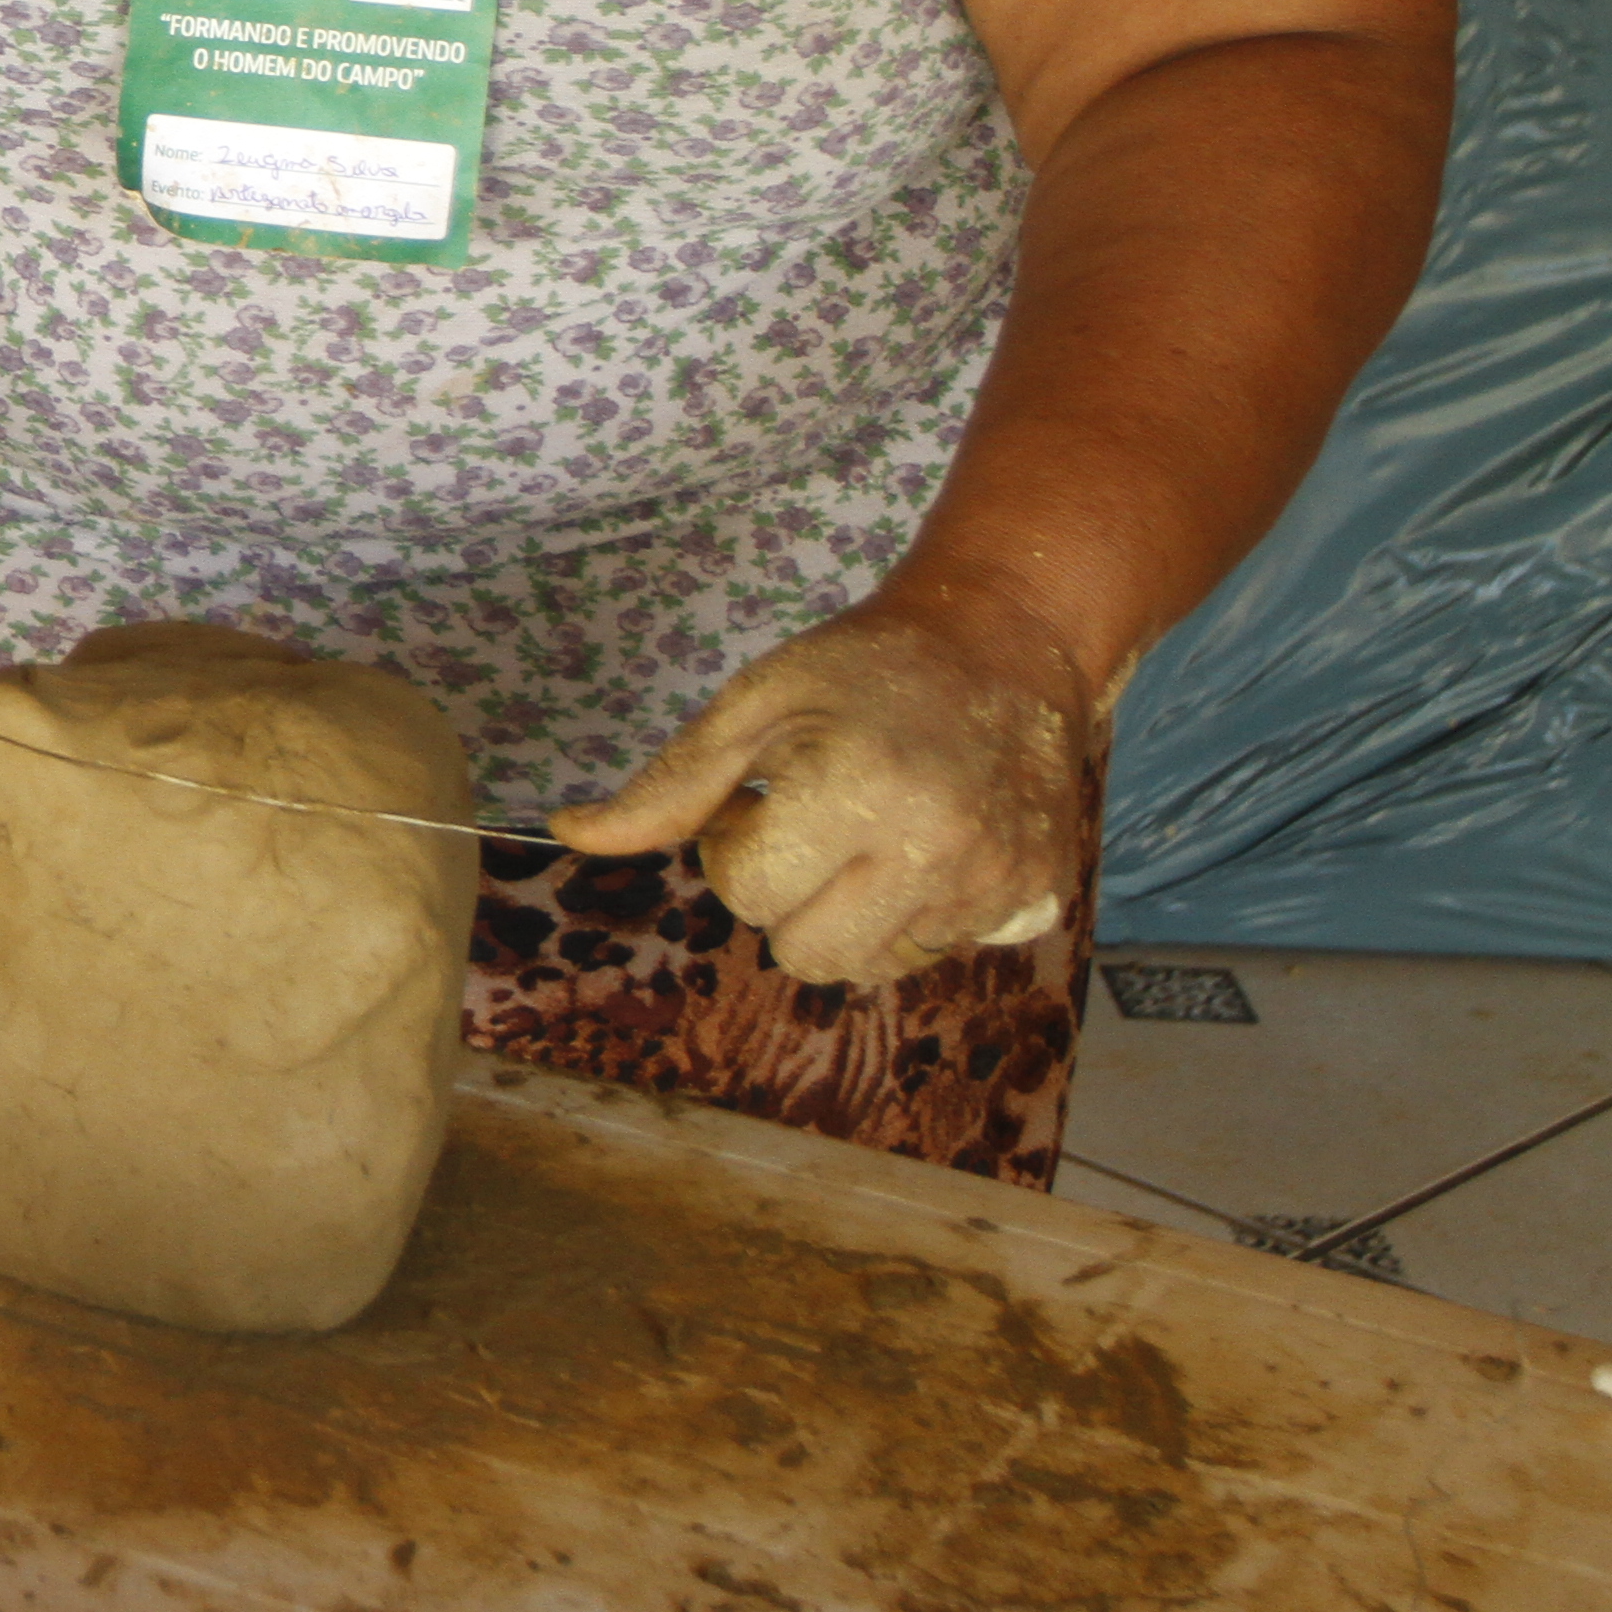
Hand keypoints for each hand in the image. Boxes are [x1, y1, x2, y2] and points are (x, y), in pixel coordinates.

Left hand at [552, 600, 1103, 988]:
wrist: (1006, 645)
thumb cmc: (863, 668)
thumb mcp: (754, 704)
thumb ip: (669, 785)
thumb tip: (572, 834)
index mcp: (858, 791)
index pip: (748, 895)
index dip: (737, 847)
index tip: (766, 795)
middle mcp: (937, 851)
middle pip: (807, 957)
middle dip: (787, 901)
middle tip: (810, 828)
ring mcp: (995, 884)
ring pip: (872, 966)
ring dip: (852, 913)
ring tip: (869, 834)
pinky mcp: (1039, 901)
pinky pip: (940, 953)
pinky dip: (918, 915)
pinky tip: (928, 847)